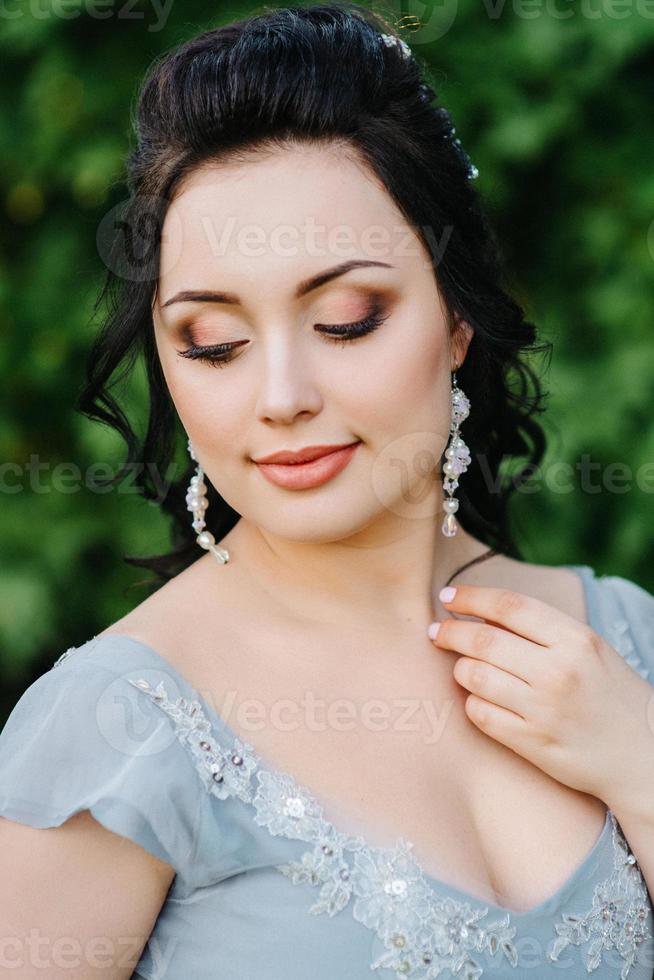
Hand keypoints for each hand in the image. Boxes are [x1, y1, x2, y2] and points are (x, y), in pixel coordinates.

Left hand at [428, 584, 653, 808]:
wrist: (641, 754)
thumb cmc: (610, 694)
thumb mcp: (589, 648)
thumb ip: (542, 629)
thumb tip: (482, 611)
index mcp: (575, 640)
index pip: (510, 606)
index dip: (472, 597)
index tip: (449, 596)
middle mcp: (558, 671)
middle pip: (483, 640)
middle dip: (450, 631)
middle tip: (437, 630)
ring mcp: (544, 709)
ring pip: (474, 676)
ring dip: (460, 668)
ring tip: (463, 667)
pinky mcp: (532, 742)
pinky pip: (480, 713)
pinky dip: (472, 701)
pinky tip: (480, 698)